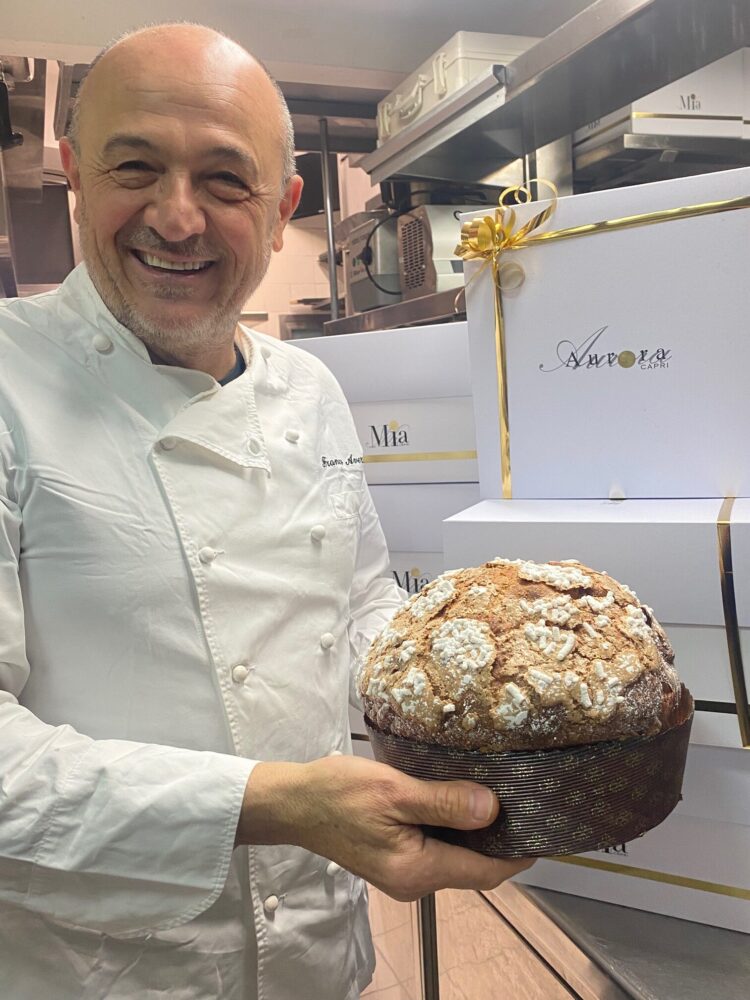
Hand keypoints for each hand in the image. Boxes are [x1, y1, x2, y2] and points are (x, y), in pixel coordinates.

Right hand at [236, 755, 533, 900]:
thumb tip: (492, 809)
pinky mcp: (393, 856)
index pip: (485, 872)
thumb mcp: (395, 792)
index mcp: (417, 871)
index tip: (545, 828)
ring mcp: (402, 871)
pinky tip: (459, 799)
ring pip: (455, 856)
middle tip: (525, 801)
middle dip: (501, 840)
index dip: (518, 854)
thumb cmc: (338, 794)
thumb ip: (445, 803)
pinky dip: (453, 828)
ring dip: (476, 832)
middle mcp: (413, 880)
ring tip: (499, 794)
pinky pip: (436, 847)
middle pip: (473, 867)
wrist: (292, 801)